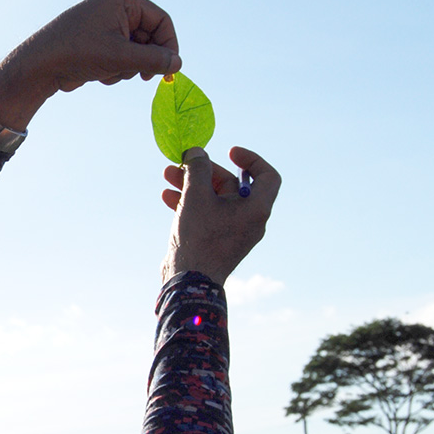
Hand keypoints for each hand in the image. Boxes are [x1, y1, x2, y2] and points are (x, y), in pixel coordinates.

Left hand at [0, 0, 179, 130]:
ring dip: (128, 67)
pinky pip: (121, 57)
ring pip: (136, 50)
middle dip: (144, 59)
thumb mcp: (121, 58)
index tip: (170, 68)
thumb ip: (153, 59)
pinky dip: (116, 70)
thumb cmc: (77, 53)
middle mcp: (115, 8)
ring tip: (109, 72)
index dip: (169, 44)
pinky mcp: (98, 43)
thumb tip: (178, 63)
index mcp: (122, 0)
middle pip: (150, 36)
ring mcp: (106, 25)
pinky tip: (100, 75)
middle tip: (143, 78)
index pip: (161, 19)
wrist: (39, 66)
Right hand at [160, 146, 280, 284]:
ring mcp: (232, 232)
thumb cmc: (199, 238)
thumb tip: (197, 153)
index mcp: (256, 209)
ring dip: (192, 185)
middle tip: (183, 163)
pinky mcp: (216, 241)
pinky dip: (190, 203)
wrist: (189, 281)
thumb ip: (197, 169)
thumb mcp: (196, 196)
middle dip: (205, 171)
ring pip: (214, 199)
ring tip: (168, 175)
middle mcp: (249, 220)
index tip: (230, 152)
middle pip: (231, 185)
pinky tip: (167, 197)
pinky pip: (207, 214)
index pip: (267, 176)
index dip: (250, 159)